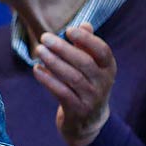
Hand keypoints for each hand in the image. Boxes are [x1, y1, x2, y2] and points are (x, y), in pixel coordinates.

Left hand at [34, 25, 115, 145]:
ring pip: (72, 77)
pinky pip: (62, 93)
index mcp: (109, 68)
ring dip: (53, 62)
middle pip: (84, 62)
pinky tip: (36, 69)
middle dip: (63, 48)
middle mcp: (104, 83)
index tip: (69, 30)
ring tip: (38, 51)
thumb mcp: (91, 66)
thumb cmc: (86, 84)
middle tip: (44, 37)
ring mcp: (92, 98)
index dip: (87, 39)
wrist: (87, 121)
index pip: (103, 51)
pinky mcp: (78, 110)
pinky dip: (48, 80)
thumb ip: (87, 46)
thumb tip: (84, 24)